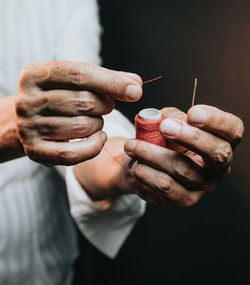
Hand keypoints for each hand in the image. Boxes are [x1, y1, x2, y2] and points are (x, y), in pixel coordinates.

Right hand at [15, 61, 141, 164]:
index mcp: (35, 74)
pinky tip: (99, 138)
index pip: (79, 74)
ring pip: (82, 127)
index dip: (111, 82)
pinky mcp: (35, 151)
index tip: (135, 90)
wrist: (25, 121)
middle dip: (105, 105)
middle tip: (105, 106)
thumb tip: (135, 84)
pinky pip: (73, 153)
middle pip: (84, 102)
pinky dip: (94, 146)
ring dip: (98, 124)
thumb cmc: (58, 97)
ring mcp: (28, 127)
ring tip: (94, 121)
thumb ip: (105, 80)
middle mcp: (26, 100)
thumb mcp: (74, 82)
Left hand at [124, 105, 243, 208]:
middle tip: (164, 126)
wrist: (149, 166)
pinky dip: (145, 173)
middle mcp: (218, 168)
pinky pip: (164, 187)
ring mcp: (202, 187)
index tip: (193, 113)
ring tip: (131, 146)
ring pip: (182, 169)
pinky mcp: (183, 200)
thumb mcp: (171, 122)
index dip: (216, 121)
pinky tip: (135, 165)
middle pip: (216, 153)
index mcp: (221, 142)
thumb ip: (172, 118)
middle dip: (189, 137)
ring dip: (152, 154)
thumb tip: (164, 120)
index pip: (233, 130)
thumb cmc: (165, 140)